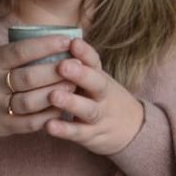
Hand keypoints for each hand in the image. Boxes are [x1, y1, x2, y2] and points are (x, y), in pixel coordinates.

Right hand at [0, 35, 75, 140]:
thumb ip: (9, 55)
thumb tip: (46, 42)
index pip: (19, 51)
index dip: (45, 46)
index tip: (67, 40)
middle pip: (28, 77)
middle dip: (56, 72)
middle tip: (78, 66)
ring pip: (30, 101)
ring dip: (55, 94)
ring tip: (75, 87)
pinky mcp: (1, 126)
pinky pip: (28, 123)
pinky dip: (47, 117)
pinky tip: (63, 110)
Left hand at [43, 38, 144, 155]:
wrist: (132, 127)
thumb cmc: (102, 97)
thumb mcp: (96, 78)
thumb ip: (76, 63)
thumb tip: (44, 40)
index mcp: (99, 76)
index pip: (95, 61)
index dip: (85, 52)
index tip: (73, 42)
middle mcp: (102, 95)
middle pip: (97, 83)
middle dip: (81, 75)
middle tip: (63, 66)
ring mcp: (99, 115)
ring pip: (88, 109)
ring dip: (71, 103)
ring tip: (54, 96)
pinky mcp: (91, 135)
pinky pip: (78, 132)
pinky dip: (64, 130)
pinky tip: (48, 125)